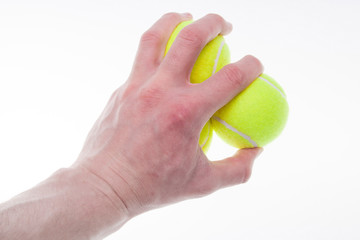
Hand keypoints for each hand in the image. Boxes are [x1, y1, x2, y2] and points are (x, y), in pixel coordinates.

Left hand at [73, 12, 262, 217]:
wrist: (107, 185)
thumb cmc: (155, 186)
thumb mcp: (204, 183)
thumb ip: (237, 168)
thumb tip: (256, 150)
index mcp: (187, 112)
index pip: (230, 78)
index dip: (251, 66)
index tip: (256, 65)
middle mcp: (161, 90)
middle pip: (191, 39)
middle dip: (214, 23)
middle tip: (226, 25)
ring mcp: (136, 86)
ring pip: (156, 37)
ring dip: (174, 20)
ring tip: (186, 16)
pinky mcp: (121, 90)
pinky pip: (140, 61)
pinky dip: (156, 51)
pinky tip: (164, 58)